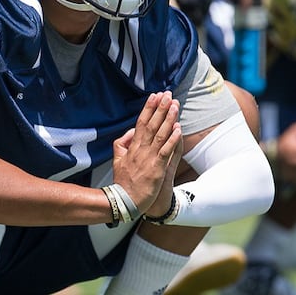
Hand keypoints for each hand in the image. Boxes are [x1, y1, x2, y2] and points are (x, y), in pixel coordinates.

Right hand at [112, 91, 181, 213]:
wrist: (125, 200)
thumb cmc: (123, 182)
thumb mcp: (117, 160)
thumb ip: (122, 144)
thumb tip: (130, 132)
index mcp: (132, 147)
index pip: (141, 123)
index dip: (148, 108)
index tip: (154, 96)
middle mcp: (140, 149)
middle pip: (152, 124)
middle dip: (160, 108)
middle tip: (167, 94)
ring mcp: (149, 158)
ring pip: (160, 134)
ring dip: (168, 119)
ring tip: (174, 105)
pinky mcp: (157, 168)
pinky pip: (166, 151)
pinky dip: (172, 139)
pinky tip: (178, 128)